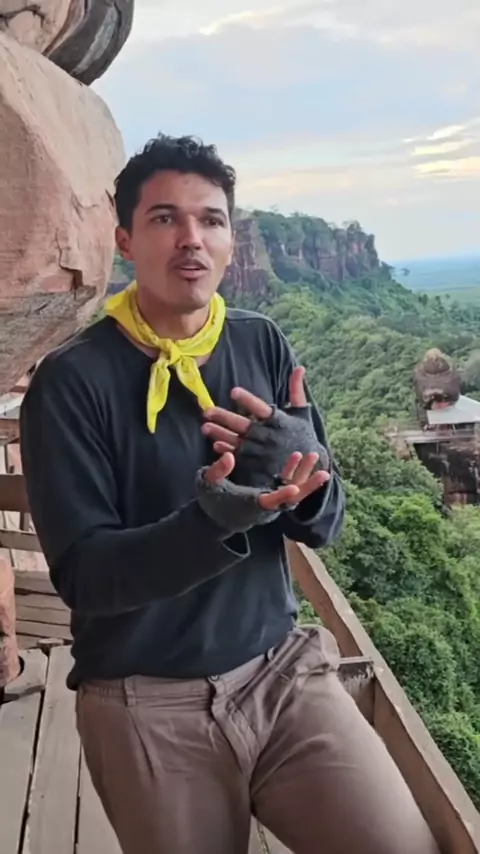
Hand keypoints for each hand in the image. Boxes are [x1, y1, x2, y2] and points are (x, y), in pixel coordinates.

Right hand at [197, 450, 326, 534]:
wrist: (217, 513)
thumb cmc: (211, 498)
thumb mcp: (208, 483)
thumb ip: (218, 470)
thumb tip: (228, 455)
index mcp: (249, 505)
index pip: (268, 503)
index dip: (281, 496)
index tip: (294, 487)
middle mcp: (265, 507)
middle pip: (291, 500)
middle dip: (307, 487)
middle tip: (323, 472)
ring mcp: (272, 502)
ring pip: (294, 492)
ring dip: (307, 477)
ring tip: (315, 455)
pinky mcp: (274, 495)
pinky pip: (290, 485)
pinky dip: (298, 473)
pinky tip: (303, 456)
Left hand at [201, 367, 329, 490]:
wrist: (308, 465)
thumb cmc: (303, 435)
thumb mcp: (302, 413)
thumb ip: (296, 390)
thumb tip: (299, 367)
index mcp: (280, 421)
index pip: (262, 409)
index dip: (248, 401)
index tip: (233, 391)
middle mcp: (270, 436)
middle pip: (245, 426)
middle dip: (226, 419)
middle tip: (208, 412)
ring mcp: (263, 451)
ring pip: (239, 442)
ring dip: (221, 435)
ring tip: (205, 427)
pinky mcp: (259, 464)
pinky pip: (241, 457)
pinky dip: (228, 452)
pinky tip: (215, 445)